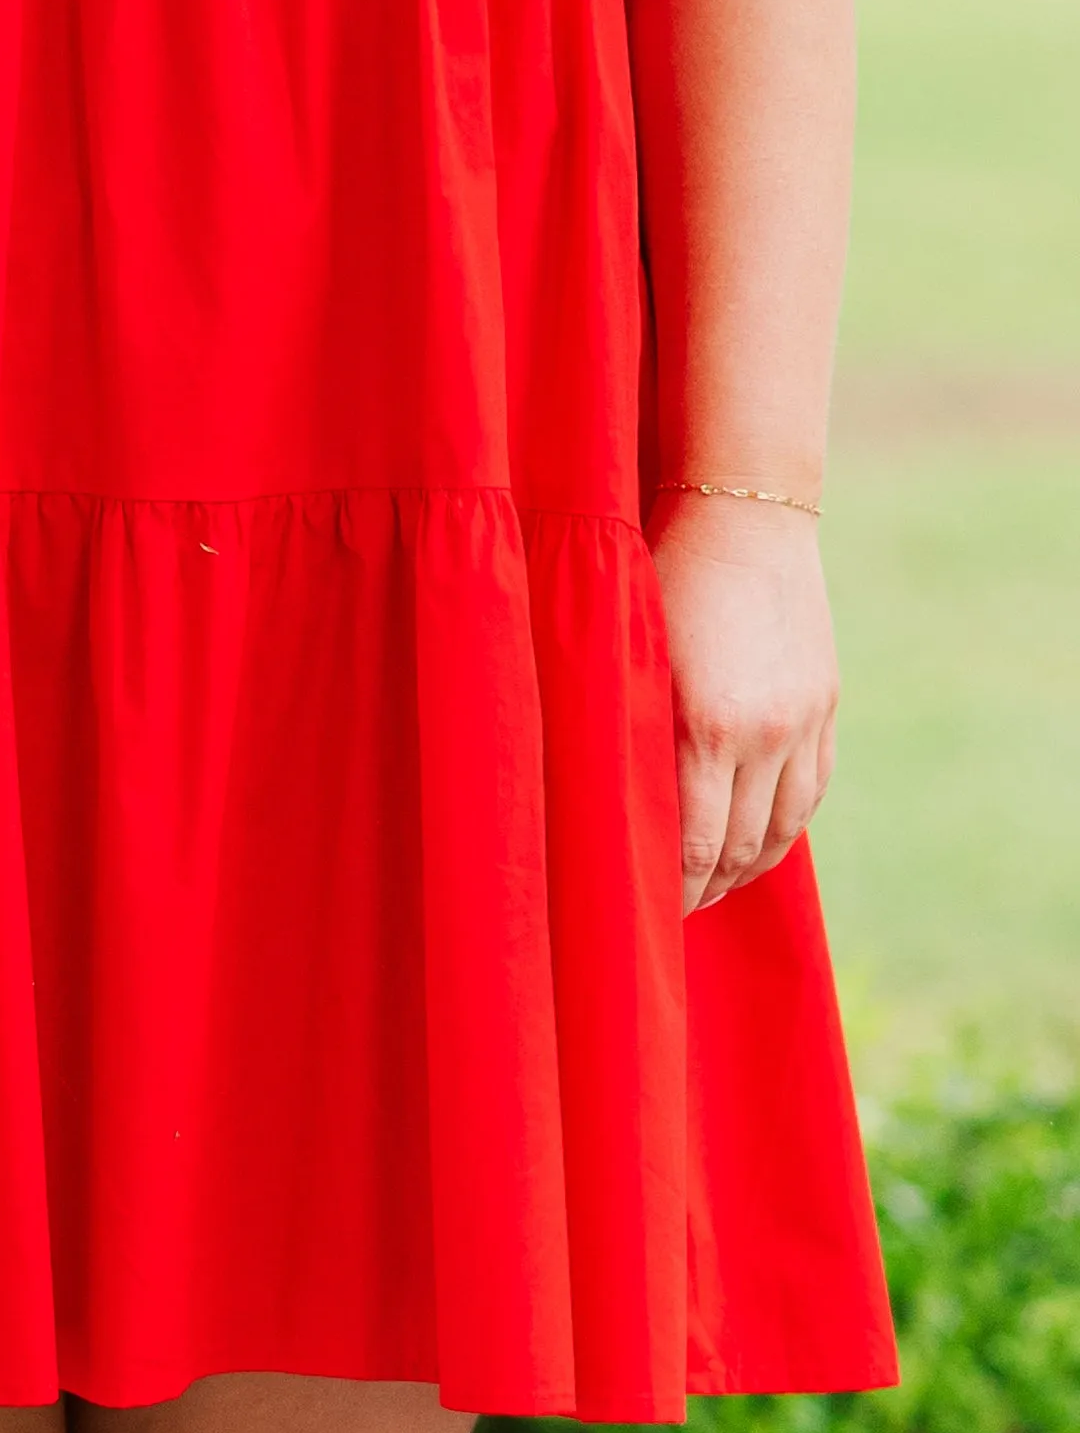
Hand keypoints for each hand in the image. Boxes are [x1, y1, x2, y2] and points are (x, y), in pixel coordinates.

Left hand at [647, 492, 837, 917]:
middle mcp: (764, 733)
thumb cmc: (657, 577)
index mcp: (705, 725)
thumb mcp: (628, 657)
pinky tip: (753, 845)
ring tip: (708, 889)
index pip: (691, 846)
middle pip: (738, 849)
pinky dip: (781, 831)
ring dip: (744, 870)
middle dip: (702, 890)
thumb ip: (628, 734)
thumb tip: (607, 811)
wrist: (741, 515)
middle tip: (668, 915)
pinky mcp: (825, 706)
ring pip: (780, 831)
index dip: (670, 892)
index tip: (642, 917)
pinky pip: (809, 795)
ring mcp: (803, 722)